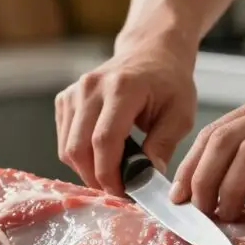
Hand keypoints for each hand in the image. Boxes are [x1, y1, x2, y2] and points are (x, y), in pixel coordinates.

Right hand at [55, 40, 196, 193]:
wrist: (150, 53)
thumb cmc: (168, 83)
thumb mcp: (180, 114)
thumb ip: (163, 146)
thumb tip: (146, 177)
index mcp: (122, 88)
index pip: (104, 140)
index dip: (109, 173)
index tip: (124, 192)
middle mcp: (91, 88)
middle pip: (78, 147)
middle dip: (96, 178)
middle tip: (118, 190)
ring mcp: (74, 92)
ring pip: (67, 148)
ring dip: (86, 170)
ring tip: (111, 174)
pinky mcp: (65, 99)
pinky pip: (64, 140)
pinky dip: (80, 157)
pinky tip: (101, 157)